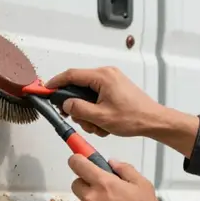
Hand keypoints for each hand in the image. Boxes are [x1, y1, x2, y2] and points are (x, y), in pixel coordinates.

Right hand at [45, 66, 161, 138]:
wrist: (154, 121)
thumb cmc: (132, 118)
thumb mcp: (101, 117)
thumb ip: (79, 109)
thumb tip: (66, 104)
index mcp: (102, 76)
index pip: (71, 75)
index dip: (56, 82)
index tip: (46, 90)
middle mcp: (106, 74)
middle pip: (79, 86)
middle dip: (76, 106)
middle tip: (77, 119)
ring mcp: (111, 81)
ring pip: (87, 95)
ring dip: (87, 112)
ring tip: (97, 125)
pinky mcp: (115, 88)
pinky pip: (97, 97)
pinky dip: (96, 111)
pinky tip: (103, 123)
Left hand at [69, 154, 172, 200]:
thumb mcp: (143, 186)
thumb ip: (125, 170)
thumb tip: (111, 162)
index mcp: (103, 183)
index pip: (77, 163)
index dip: (78, 160)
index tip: (82, 162)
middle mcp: (90, 197)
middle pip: (76, 183)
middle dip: (87, 184)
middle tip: (103, 191)